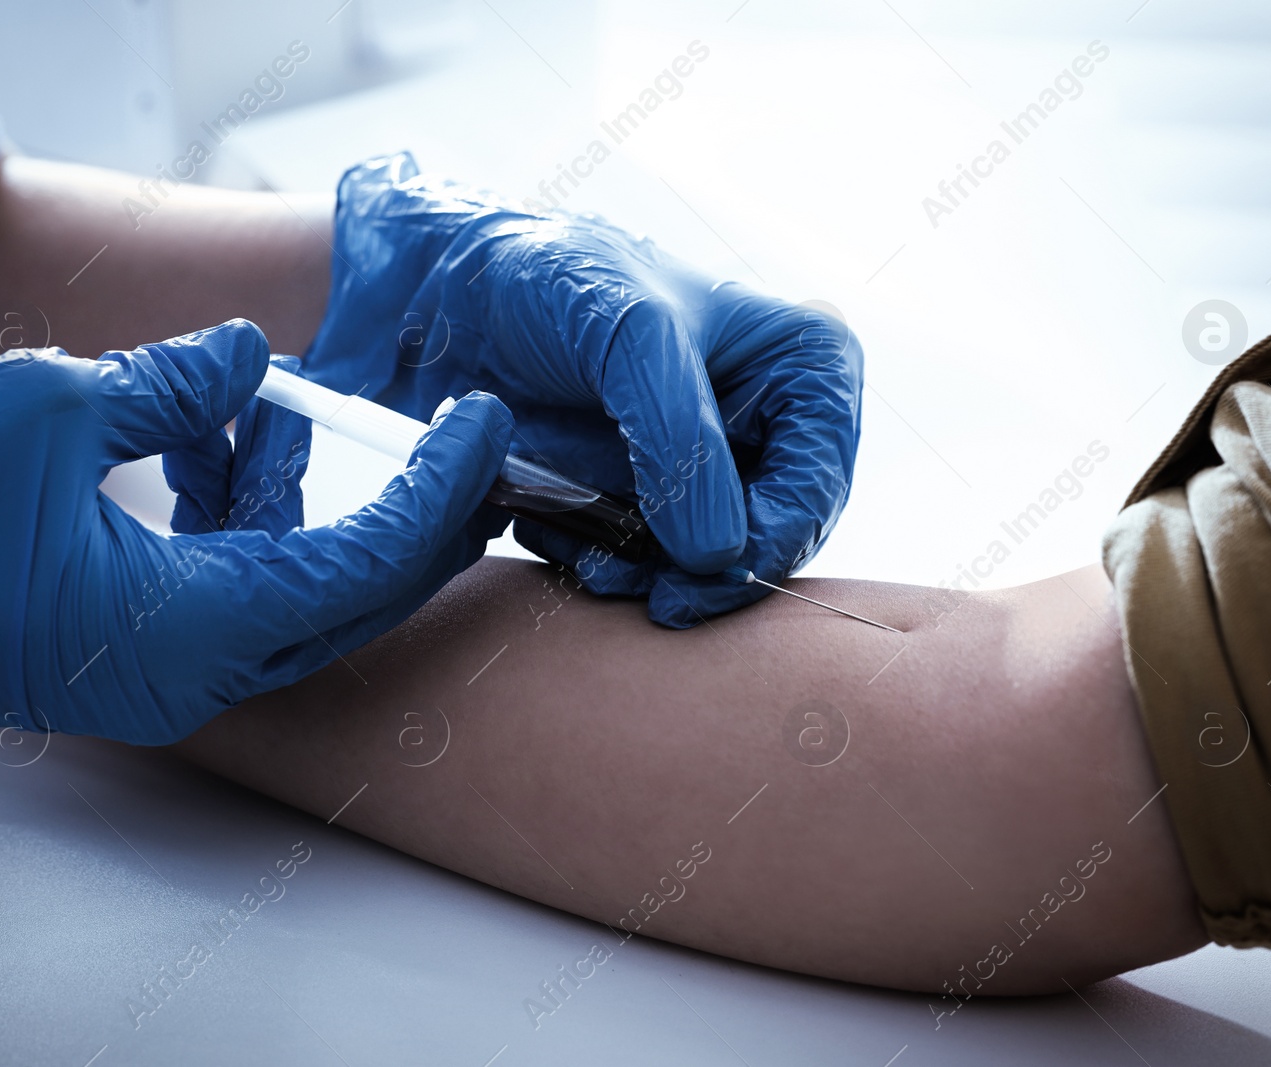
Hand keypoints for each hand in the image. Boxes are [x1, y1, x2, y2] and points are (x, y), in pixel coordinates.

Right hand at [0, 321, 513, 744]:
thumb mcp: (46, 410)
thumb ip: (171, 384)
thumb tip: (248, 354)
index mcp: (195, 632)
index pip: (365, 566)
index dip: (437, 493)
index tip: (484, 426)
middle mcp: (196, 670)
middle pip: (354, 594)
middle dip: (411, 510)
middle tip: (460, 437)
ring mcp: (164, 665)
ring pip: (290, 581)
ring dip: (296, 487)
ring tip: (265, 400)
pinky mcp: (133, 644)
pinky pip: (227, 576)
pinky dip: (235, 505)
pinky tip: (204, 431)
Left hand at [304, 153, 861, 627]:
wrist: (452, 297)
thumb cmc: (552, 279)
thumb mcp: (630, 337)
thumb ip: (681, 442)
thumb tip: (721, 554)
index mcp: (800, 364)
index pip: (819, 478)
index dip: (774, 538)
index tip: (707, 575)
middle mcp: (766, 421)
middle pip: (771, 535)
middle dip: (708, 572)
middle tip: (652, 595)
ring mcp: (704, 465)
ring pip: (707, 564)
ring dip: (648, 577)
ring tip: (586, 560)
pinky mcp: (646, 498)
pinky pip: (646, 563)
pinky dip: (605, 565)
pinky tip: (553, 535)